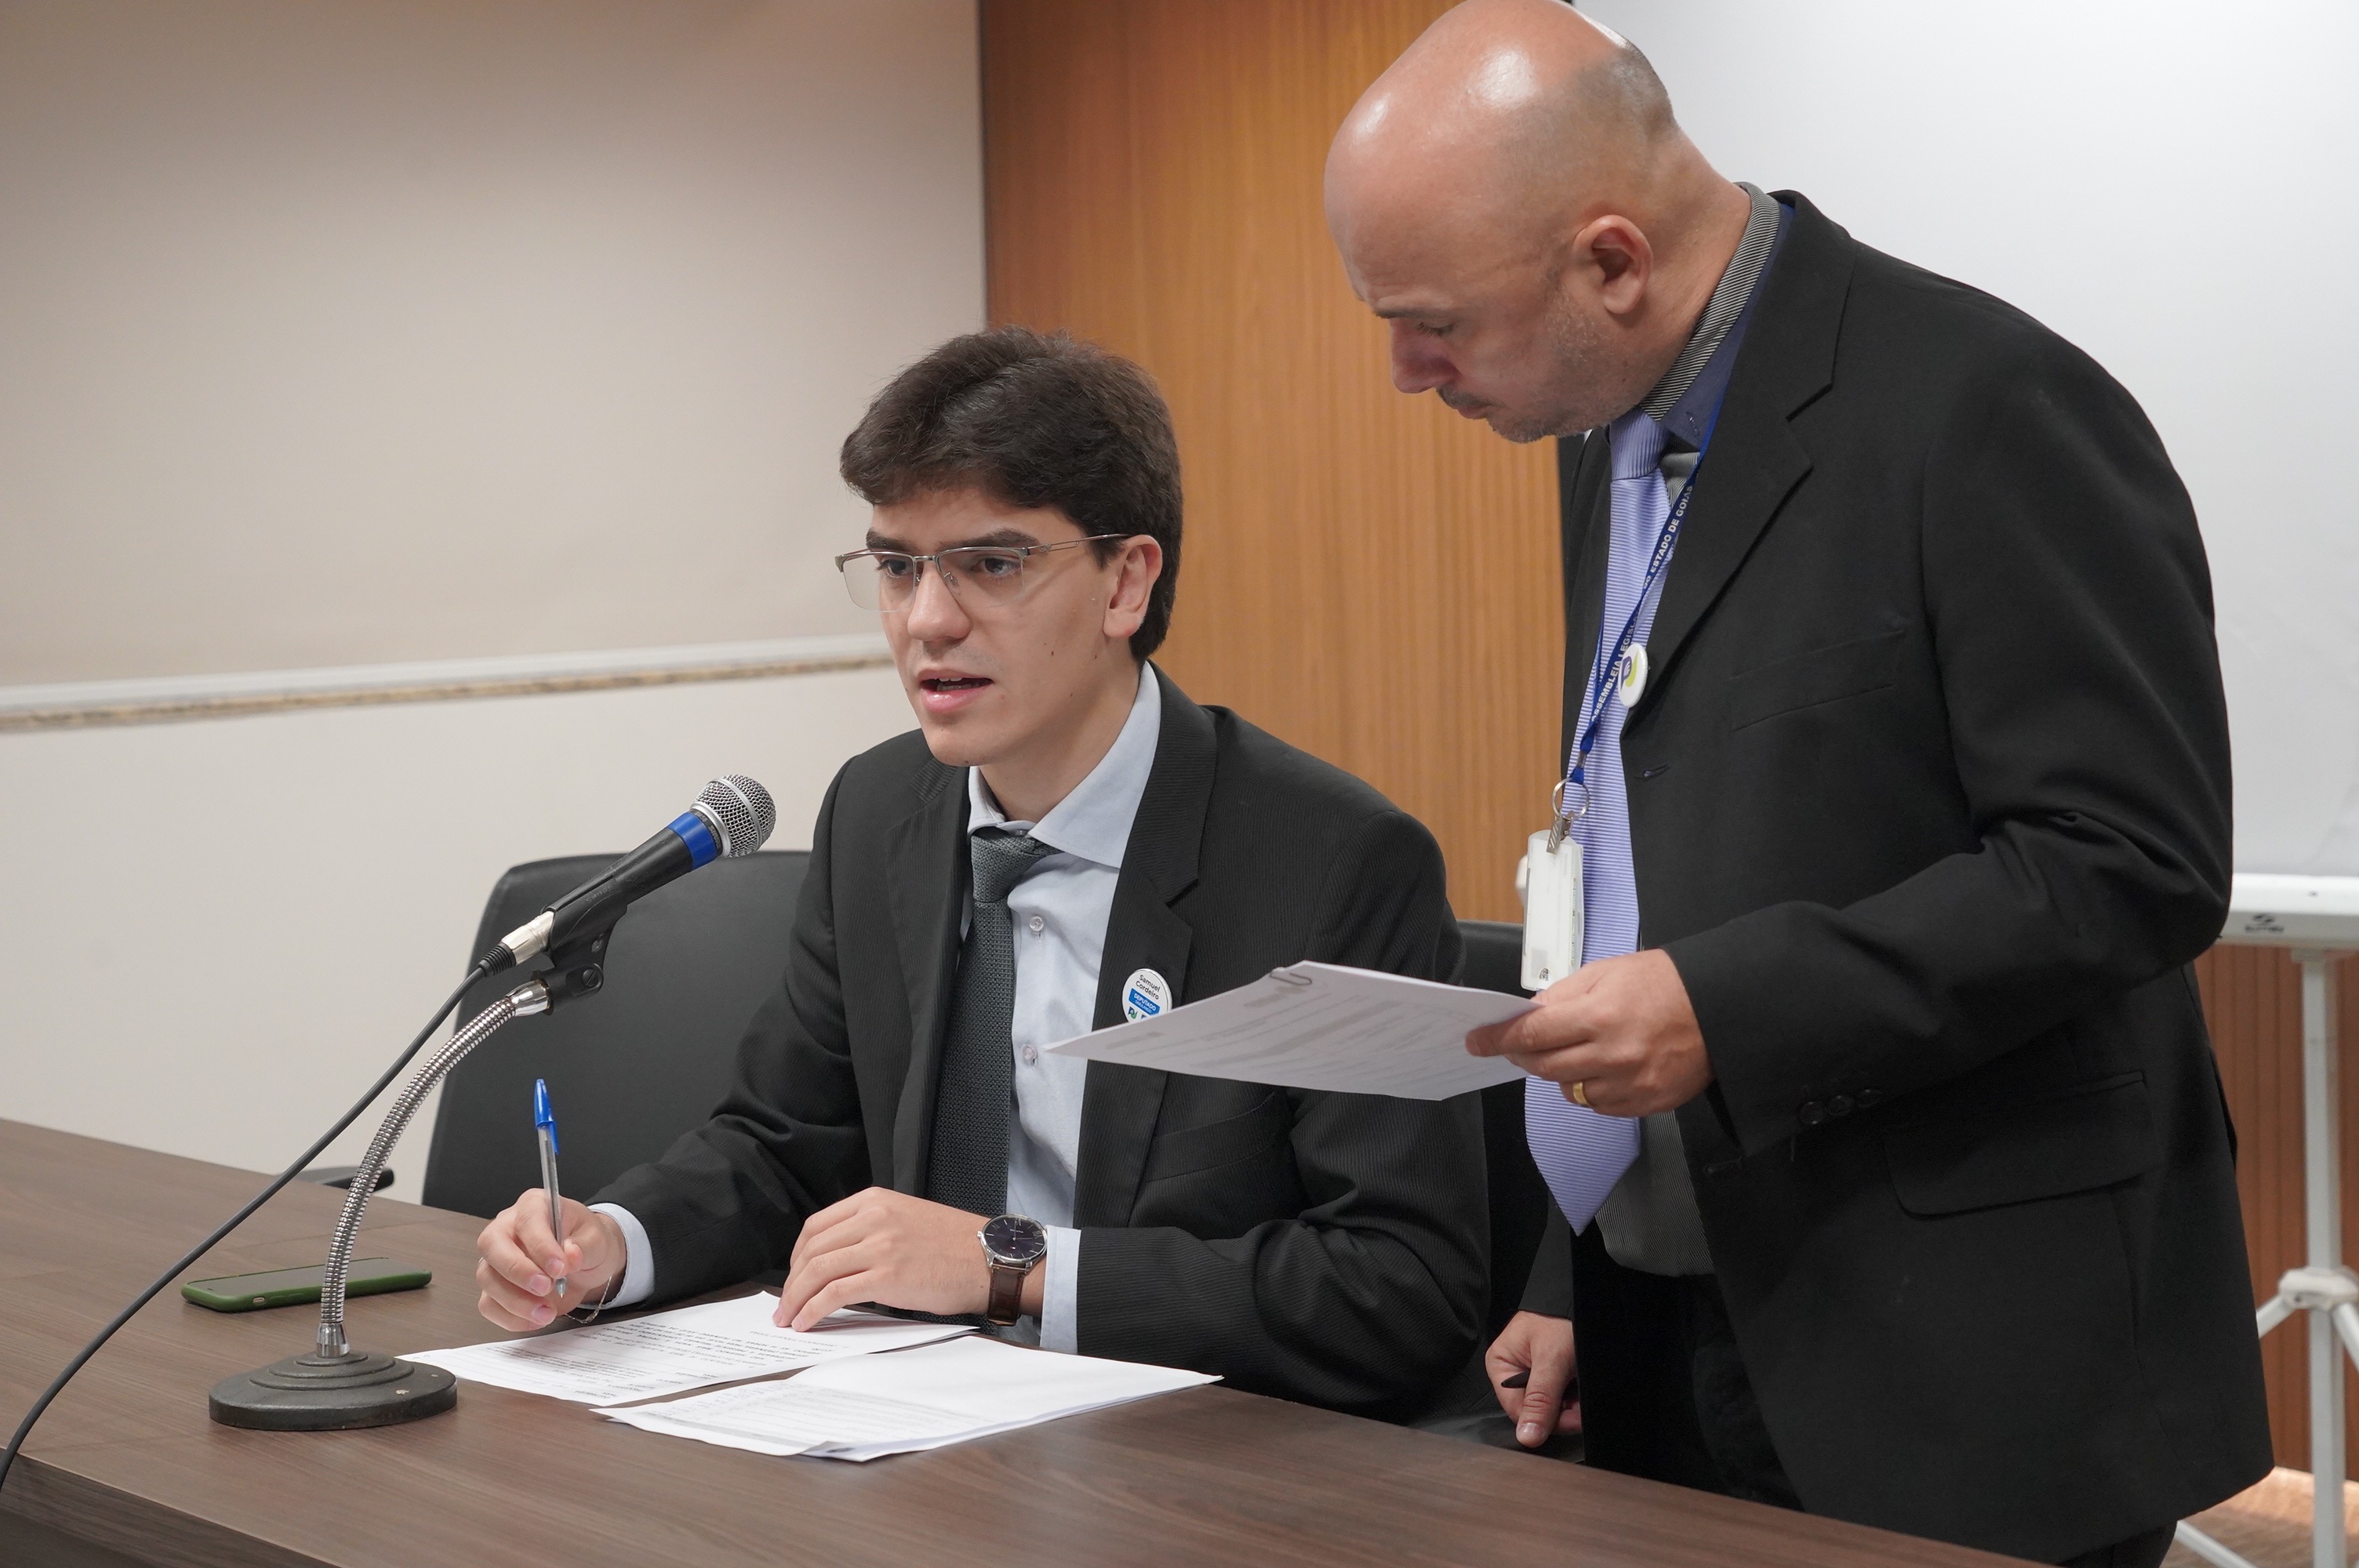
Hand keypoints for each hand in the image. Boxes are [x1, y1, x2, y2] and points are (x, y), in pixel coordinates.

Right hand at [475, 1192, 625, 1330]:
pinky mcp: (495, 1286)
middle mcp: (507, 1228)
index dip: (541, 1247)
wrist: (586, 1264)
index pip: (528, 1221)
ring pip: (487, 1278)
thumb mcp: (598, 1239)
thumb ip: (585, 1246)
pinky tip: (535, 1320)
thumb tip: (570, 1255)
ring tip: (548, 1313)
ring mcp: (496, 1258)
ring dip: (515, 1301)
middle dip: (518, 1271)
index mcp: (534, 1206)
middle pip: (492, 1245)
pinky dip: (510, 1317)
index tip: (560, 1269)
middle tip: (545, 1288)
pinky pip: (489, 1304)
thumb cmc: (587, 1242)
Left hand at [777, 1188, 1039, 1331]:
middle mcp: (874, 1217)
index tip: (793, 1276)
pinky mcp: (887, 1275)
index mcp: (875, 1200)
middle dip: (791, 1281)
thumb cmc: (956, 1246)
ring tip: (788, 1318)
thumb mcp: (907, 1219)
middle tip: (784, 1305)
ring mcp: (880, 1245)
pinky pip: (835, 1293)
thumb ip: (872, 1230)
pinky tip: (807, 1322)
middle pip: (812, 1249)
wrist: (992, 1259)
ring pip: (818, 1271)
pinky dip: (813, 1310)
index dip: (797, 1256)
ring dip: (795, 1299)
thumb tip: (839, 1263)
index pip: (817, 1226)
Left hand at [1466, 949, 1711, 1116]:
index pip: (1532, 1034)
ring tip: (1579, 1050)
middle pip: (1543, 1067)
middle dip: (1525, 1055)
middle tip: (1521, 1045)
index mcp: (1598, 1016)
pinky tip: (1606, 1068)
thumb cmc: (1666, 983)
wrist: (1720, 1008)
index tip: (1478, 1041)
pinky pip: (1599, 1106)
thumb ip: (1563, 995)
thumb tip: (1530, 1016)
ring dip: (1561, 1073)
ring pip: (1569, 1091)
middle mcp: (1611, 1055)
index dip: (1499, 1039)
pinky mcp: (1645, 1103)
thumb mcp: (1607, 972)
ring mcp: (1629, 1084)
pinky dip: (1592, 1090)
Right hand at [1487, 1311, 1580, 1446]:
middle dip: (1561, 1412)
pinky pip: (1560, 1400)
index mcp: (1500, 1366)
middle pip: (1534, 1411)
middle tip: (1581, 1406)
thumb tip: (1527, 1436)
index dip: (1544, 1419)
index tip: (1571, 1418)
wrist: (1580, 1302)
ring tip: (1582, 1393)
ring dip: (1570, 1408)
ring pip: (1550, 1409)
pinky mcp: (1550, 1379)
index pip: (1517, 1410)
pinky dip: (1573, 1399)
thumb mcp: (1551, 1359)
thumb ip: (1540, 1399)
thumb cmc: (1559, 1319)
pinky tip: (1580, 1390)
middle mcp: (1513, 1373)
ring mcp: (1533, 1377)